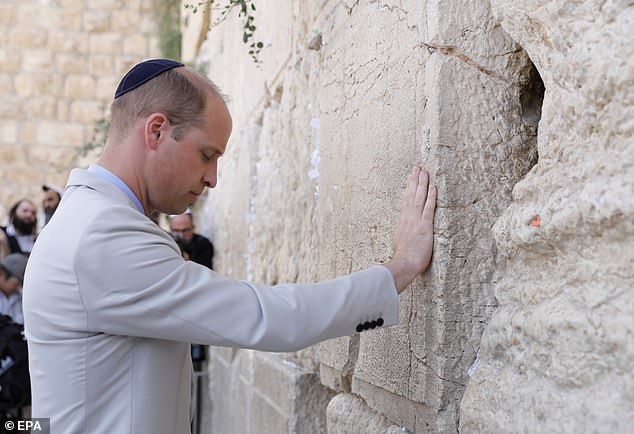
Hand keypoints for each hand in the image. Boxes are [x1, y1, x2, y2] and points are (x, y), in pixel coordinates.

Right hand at [385, 166, 436, 292]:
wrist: (404, 263)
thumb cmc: (403, 256)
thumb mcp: (400, 240)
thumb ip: (404, 232)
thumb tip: (405, 229)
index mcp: (403, 220)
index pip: (406, 199)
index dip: (409, 186)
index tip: (411, 175)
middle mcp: (409, 217)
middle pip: (411, 194)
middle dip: (415, 179)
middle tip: (417, 167)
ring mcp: (416, 221)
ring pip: (419, 198)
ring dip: (422, 183)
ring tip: (424, 171)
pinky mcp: (425, 226)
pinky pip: (428, 209)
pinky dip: (431, 197)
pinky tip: (433, 187)